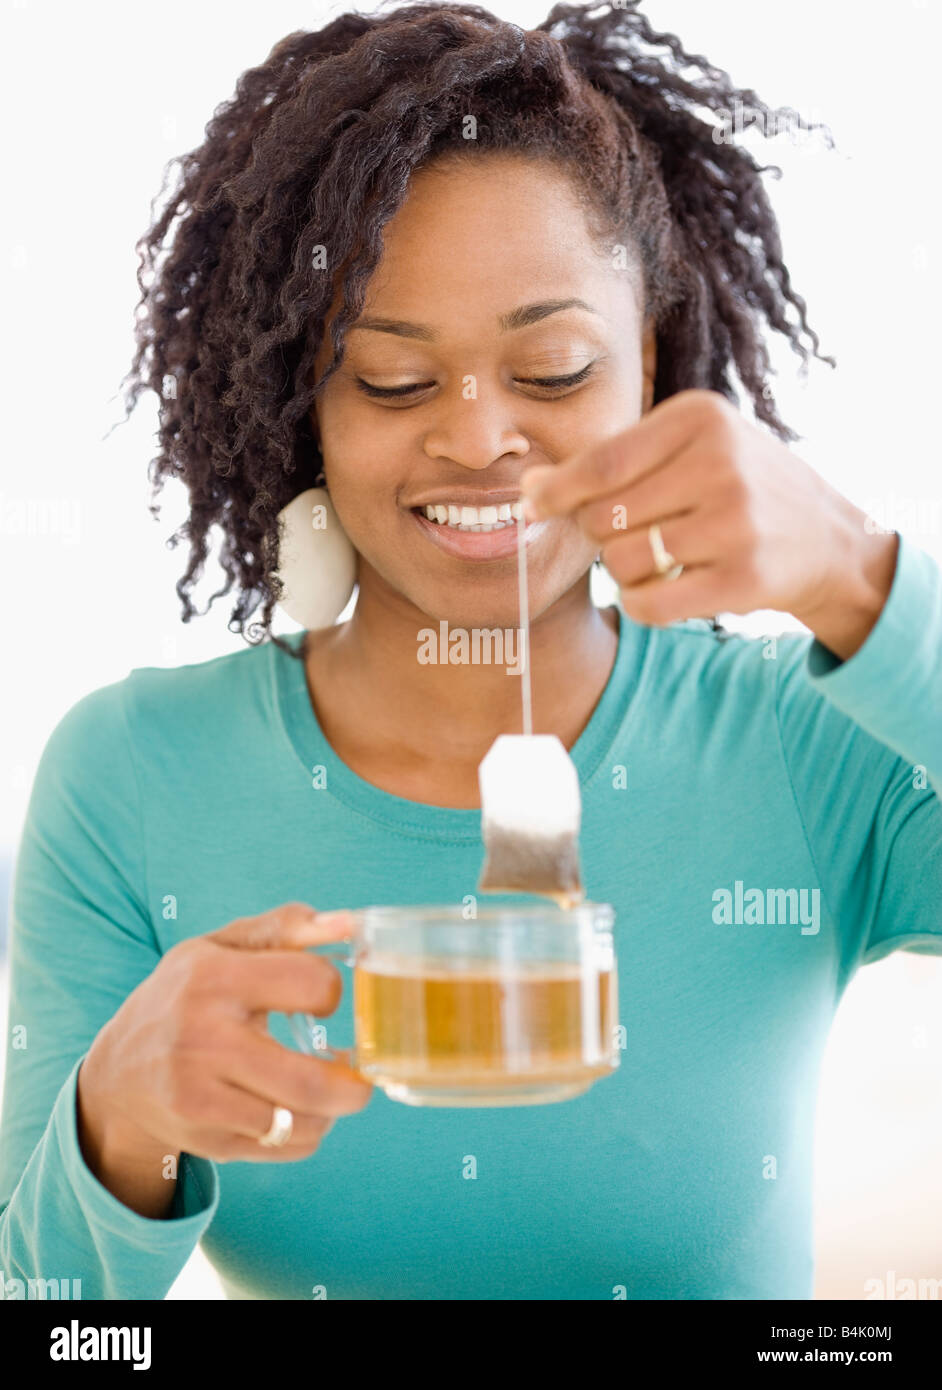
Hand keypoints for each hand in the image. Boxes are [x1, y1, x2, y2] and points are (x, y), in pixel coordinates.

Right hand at [78, 903, 372, 1181]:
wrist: (118, 1072)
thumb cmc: (184, 996)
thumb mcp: (220, 947)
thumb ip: (285, 927)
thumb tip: (347, 924)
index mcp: (214, 979)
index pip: (310, 984)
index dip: (331, 990)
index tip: (322, 998)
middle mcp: (203, 1041)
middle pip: (310, 1082)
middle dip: (353, 1085)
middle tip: (359, 1074)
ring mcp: (201, 1098)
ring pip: (300, 1123)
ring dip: (331, 1109)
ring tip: (331, 1090)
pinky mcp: (205, 1140)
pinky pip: (283, 1147)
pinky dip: (307, 1132)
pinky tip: (299, 1109)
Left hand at [520, 389, 898, 659]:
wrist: (828, 538)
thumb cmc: (737, 488)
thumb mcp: (690, 448)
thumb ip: (613, 461)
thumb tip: (529, 489)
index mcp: (701, 418)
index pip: (602, 463)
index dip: (556, 491)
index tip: (529, 504)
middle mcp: (721, 463)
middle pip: (604, 516)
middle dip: (603, 533)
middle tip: (637, 532)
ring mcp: (736, 522)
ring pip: (623, 561)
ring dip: (626, 570)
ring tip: (662, 558)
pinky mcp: (744, 578)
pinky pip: (648, 604)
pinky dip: (642, 602)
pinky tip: (666, 588)